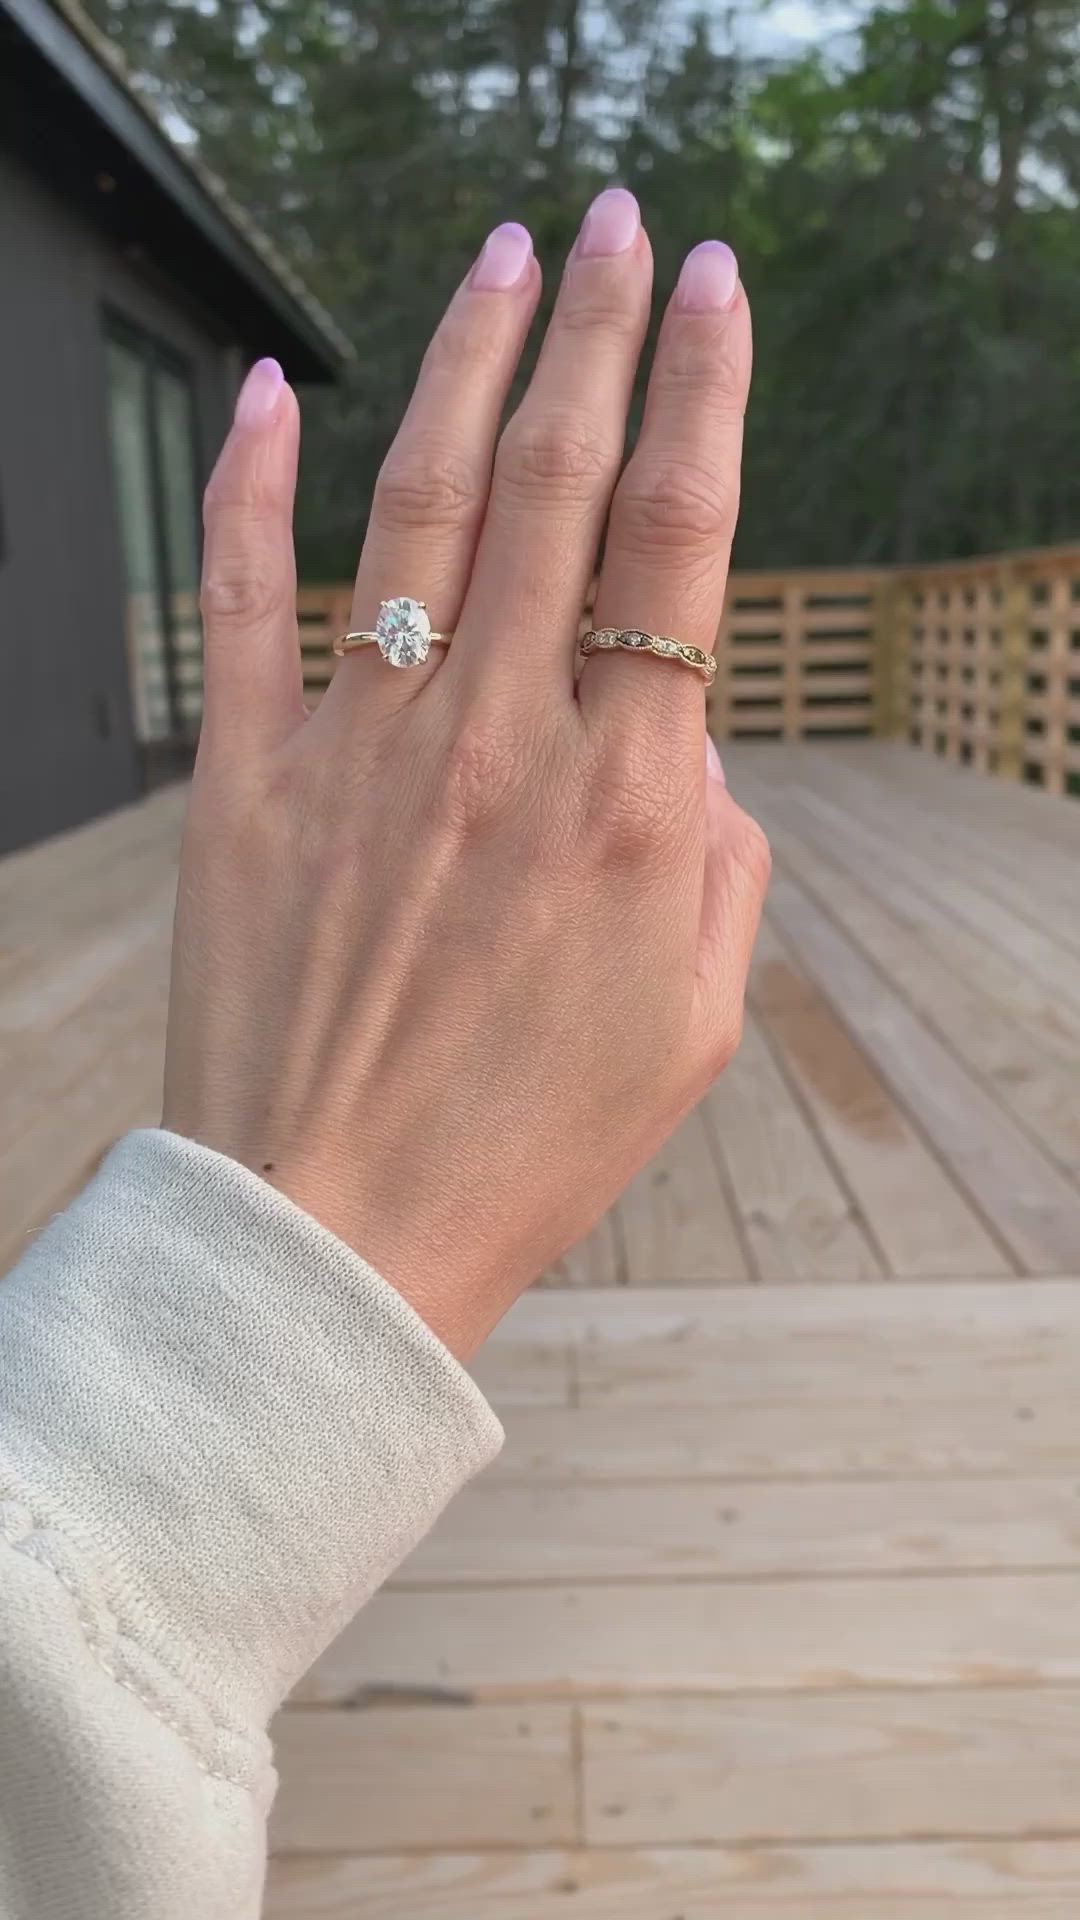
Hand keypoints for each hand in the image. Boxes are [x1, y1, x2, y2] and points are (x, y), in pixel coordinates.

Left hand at [164, 190, 769, 1358]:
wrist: (332, 1234)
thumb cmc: (528, 1143)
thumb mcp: (693, 1021)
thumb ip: (718, 858)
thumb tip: (689, 740)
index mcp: (624, 800)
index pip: (678, 539)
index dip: (705, 391)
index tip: (717, 289)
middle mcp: (496, 741)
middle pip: (558, 480)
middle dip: (601, 327)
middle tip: (624, 222)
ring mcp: (360, 750)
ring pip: (419, 505)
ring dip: (466, 361)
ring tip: (506, 255)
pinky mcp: (245, 783)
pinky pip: (237, 599)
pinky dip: (241, 483)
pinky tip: (261, 388)